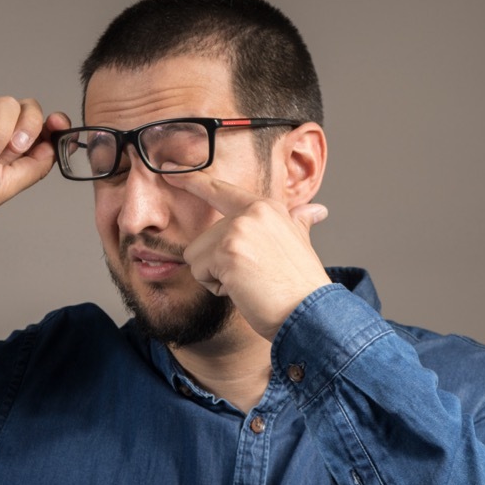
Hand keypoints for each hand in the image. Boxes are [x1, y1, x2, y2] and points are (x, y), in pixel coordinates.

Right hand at [0, 98, 69, 231]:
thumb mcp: (4, 187)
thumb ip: (34, 166)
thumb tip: (56, 145)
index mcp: (10, 151)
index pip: (39, 126)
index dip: (52, 122)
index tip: (58, 125)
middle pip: (27, 108)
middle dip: (28, 126)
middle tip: (13, 150)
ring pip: (5, 104)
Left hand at [160, 169, 330, 339]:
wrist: (312, 314)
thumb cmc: (302, 286)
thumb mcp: (301, 244)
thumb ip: (297, 222)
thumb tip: (315, 210)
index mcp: (267, 208)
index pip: (221, 190)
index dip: (192, 180)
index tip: (169, 171)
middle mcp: (252, 212)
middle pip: (203, 237)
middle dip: (218, 264)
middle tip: (253, 277)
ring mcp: (239, 230)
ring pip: (196, 255)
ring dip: (215, 276)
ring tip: (248, 283)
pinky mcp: (227, 252)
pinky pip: (199, 271)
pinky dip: (217, 288)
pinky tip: (243, 291)